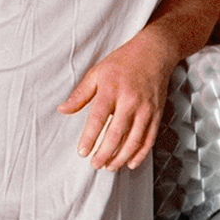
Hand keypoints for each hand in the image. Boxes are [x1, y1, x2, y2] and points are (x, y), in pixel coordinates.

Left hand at [58, 32, 175, 171]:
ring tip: (109, 166)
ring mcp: (146, 109)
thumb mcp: (97, 72)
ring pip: (134, 141)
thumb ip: (80, 94)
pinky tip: (130, 163)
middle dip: (105, 153)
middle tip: (95, 164)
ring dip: (121, 157)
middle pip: (117, 134)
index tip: (82, 152)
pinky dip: (140, 154)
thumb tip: (62, 110)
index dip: (90, 137)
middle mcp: (130, 101)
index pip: (98, 118)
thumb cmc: (123, 62)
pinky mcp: (157, 114)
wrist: (154, 52)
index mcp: (111, 89)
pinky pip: (149, 139)